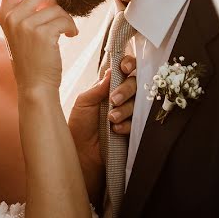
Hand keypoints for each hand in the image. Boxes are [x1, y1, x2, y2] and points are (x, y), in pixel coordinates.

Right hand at [0, 0, 78, 96]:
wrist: (35, 85)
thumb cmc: (34, 58)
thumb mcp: (24, 31)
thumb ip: (30, 10)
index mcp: (5, 12)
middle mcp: (11, 15)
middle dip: (56, 7)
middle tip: (56, 25)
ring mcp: (24, 23)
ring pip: (56, 6)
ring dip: (65, 20)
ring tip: (61, 34)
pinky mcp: (40, 32)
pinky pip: (64, 18)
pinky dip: (71, 28)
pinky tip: (66, 38)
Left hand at [67, 55, 137, 205]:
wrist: (81, 152)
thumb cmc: (79, 125)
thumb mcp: (84, 102)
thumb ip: (99, 87)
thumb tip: (112, 71)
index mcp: (108, 87)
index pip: (124, 70)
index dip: (129, 65)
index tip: (125, 68)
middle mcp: (121, 97)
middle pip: (135, 84)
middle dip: (126, 90)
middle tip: (114, 100)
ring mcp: (128, 113)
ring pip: (138, 104)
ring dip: (125, 110)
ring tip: (111, 119)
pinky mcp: (133, 128)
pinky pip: (139, 122)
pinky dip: (127, 125)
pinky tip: (116, 130)